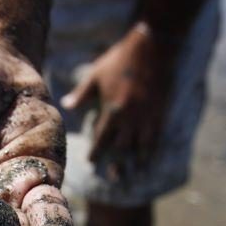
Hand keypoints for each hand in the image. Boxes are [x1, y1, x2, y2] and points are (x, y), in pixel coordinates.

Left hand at [61, 23, 179, 173]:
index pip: (102, 138)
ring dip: (136, 161)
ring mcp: (146, 117)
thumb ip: (81, 94)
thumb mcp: (96, 74)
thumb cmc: (120, 59)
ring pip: (141, 146)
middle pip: (122, 147)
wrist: (152, 48)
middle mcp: (130, 118)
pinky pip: (156, 136)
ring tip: (134, 173)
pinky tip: (150, 157)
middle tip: (113, 177)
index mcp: (112, 110)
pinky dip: (152, 149)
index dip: (96, 152)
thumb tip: (66, 105)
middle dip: (117, 162)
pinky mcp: (160, 113)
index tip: (91, 161)